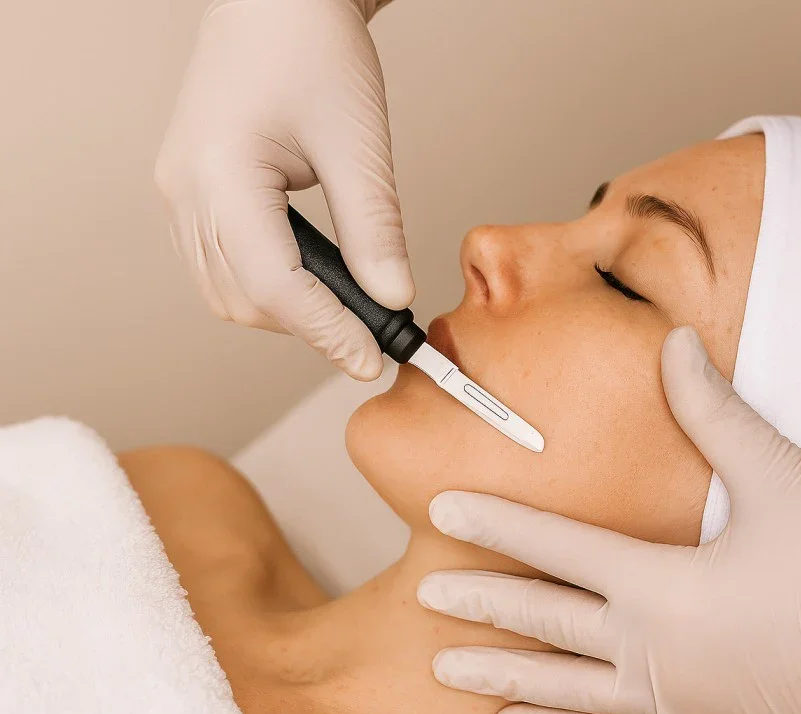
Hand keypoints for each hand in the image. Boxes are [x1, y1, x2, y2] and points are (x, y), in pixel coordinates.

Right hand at [155, 0, 408, 379]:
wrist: (276, 0)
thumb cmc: (313, 48)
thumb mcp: (358, 144)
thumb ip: (375, 229)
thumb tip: (392, 299)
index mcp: (221, 176)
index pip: (274, 288)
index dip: (327, 333)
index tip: (372, 360)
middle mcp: (186, 191)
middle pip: (243, 300)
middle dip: (308, 327)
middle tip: (371, 337)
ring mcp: (180, 192)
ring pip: (225, 291)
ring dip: (285, 313)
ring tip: (346, 313)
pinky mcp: (191, 189)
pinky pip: (219, 263)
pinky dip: (265, 286)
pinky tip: (310, 282)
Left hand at [417, 327, 800, 713]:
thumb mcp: (781, 478)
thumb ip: (715, 412)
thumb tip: (674, 344)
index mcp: (665, 589)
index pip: (556, 547)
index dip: (494, 522)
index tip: (439, 509)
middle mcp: (654, 651)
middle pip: (545, 622)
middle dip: (479, 605)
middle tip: (424, 593)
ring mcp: (673, 698)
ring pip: (563, 689)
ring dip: (504, 675)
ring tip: (450, 671)